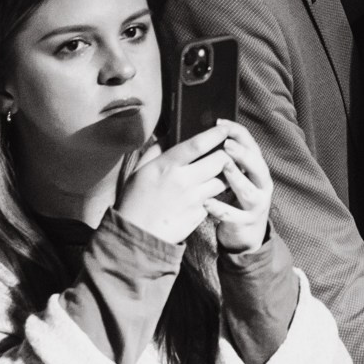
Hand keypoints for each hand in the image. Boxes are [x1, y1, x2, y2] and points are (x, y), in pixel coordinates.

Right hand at [115, 121, 241, 244]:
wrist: (137, 236)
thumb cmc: (135, 200)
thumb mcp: (140, 170)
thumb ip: (156, 150)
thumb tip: (170, 134)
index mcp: (167, 166)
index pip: (198, 144)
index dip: (216, 134)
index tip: (224, 128)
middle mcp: (184, 181)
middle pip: (220, 160)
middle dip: (227, 153)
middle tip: (227, 151)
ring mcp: (194, 199)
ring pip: (223, 180)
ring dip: (226, 174)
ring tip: (222, 171)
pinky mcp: (200, 214)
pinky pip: (215, 199)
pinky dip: (215, 193)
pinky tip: (210, 191)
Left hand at [204, 124, 272, 254]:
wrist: (246, 233)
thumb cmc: (237, 196)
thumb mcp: (239, 175)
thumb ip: (230, 157)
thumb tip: (210, 131)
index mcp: (259, 169)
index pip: (252, 145)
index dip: (238, 132)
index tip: (220, 122)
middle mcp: (262, 184)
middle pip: (257, 166)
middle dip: (243, 154)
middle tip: (226, 144)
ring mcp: (256, 204)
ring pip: (248, 190)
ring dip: (236, 177)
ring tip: (223, 166)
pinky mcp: (245, 222)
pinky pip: (233, 215)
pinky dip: (220, 209)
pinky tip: (206, 203)